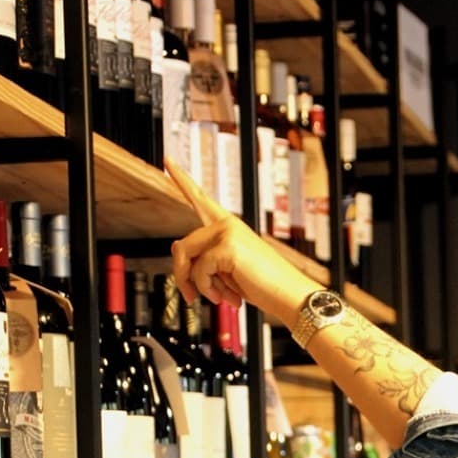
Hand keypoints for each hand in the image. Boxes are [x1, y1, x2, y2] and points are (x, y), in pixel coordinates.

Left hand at [165, 157, 314, 322]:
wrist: (290, 296)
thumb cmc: (265, 286)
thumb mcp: (228, 271)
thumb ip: (203, 260)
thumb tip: (176, 250)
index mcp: (228, 226)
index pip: (200, 198)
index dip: (182, 179)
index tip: (167, 159)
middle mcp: (227, 224)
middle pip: (182, 245)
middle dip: (182, 276)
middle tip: (192, 297)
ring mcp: (227, 231)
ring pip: (186, 257)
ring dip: (197, 285)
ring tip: (219, 298)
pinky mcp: (228, 245)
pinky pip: (199, 271)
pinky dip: (208, 289)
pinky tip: (227, 297)